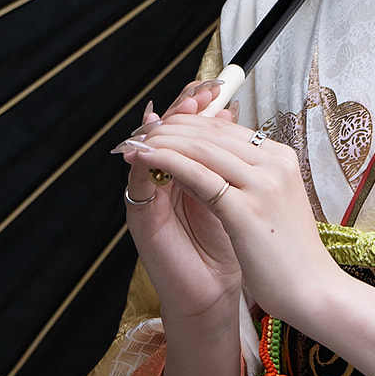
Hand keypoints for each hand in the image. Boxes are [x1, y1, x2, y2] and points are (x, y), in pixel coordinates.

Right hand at [119, 81, 242, 321]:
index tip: (217, 86)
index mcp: (192, 169)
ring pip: (149, 151)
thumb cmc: (232, 243)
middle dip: (181, 109)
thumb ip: (229, 157)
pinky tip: (154, 148)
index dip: (198, 103)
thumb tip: (230, 110)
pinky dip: (144, 164)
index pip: (189, 126)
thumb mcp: (237, 192)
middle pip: (166, 132)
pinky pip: (138, 185)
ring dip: (162, 129)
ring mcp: (152, 196)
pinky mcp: (142, 218)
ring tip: (180, 110)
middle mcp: (169, 178)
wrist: (221, 289)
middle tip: (198, 93)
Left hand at [119, 104, 344, 324]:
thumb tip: (206, 160)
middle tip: (142, 131)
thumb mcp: (270, 204)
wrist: (312, 291)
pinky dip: (167, 163)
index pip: (227, 129)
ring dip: (163, 142)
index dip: (189, 124)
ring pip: (202, 148)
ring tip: (136, 143)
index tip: (161, 127)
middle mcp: (275, 163)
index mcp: (282, 159)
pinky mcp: (247, 209)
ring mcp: (263, 183)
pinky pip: (198, 176)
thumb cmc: (289, 254)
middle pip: (213, 132)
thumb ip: (246, 179)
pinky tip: (145, 160)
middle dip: (171, 128)